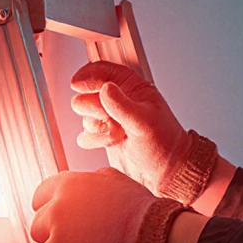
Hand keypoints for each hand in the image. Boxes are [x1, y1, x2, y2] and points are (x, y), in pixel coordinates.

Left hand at [30, 168, 159, 242]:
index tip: (52, 220)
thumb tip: (90, 186)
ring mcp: (60, 240)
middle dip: (51, 239)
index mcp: (69, 187)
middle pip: (38, 230)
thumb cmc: (141, 211)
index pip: (39, 198)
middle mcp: (58, 211)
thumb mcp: (115, 180)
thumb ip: (93, 182)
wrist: (153, 235)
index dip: (47, 211)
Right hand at [70, 61, 189, 195]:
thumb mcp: (145, 122)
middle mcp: (119, 101)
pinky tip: (112, 142)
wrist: (165, 170)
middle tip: (109, 118)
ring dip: (98, 127)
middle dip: (94, 108)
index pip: (104, 72)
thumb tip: (105, 89)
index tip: (77, 84)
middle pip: (87, 94)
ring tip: (118, 133)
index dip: (88, 75)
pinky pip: (86, 134)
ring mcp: (110, 118)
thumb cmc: (165, 143)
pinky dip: (95, 139)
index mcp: (133, 88)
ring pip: (85, 116)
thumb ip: (123, 105)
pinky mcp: (104, 136)